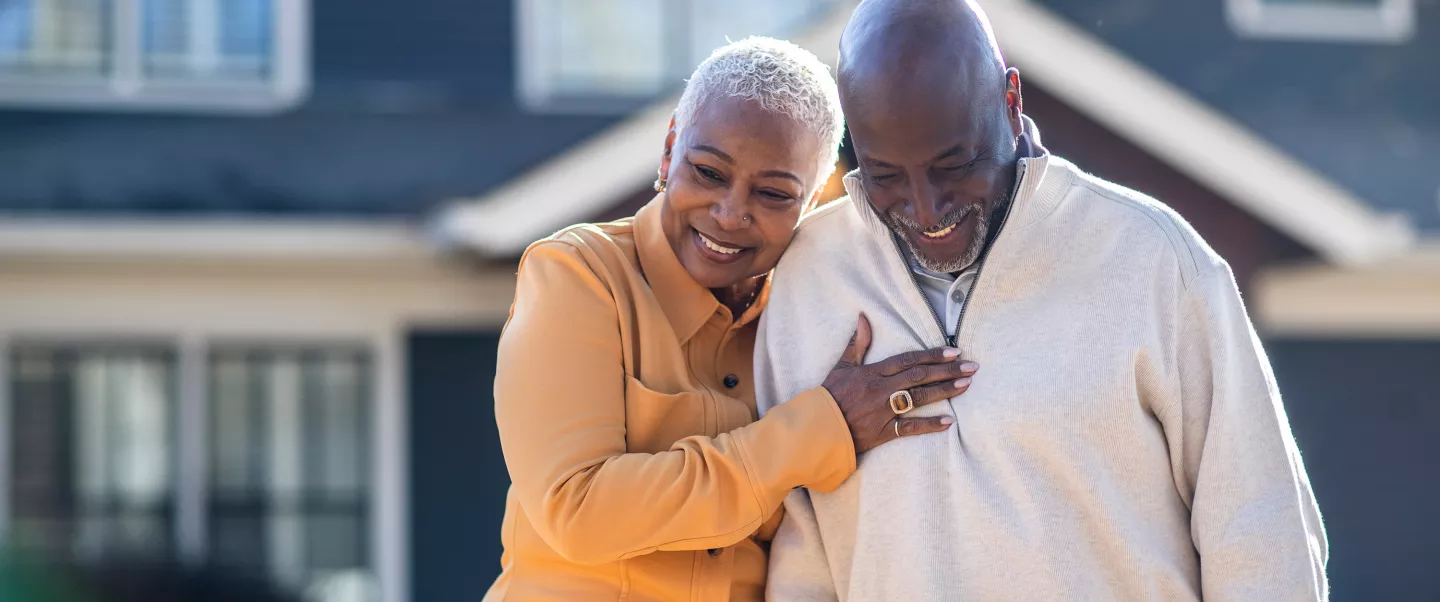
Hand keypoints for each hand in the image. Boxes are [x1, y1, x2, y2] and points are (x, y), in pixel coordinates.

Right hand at [821, 314, 976, 453]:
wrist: (816, 428)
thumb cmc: (829, 396)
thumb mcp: (841, 366)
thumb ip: (857, 343)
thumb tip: (863, 317)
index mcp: (872, 372)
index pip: (907, 360)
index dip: (931, 355)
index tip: (953, 351)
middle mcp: (880, 389)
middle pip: (919, 377)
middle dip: (947, 370)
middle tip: (971, 366)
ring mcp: (883, 411)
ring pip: (918, 399)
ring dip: (944, 391)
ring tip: (966, 385)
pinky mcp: (883, 432)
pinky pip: (910, 428)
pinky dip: (930, 425)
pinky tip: (949, 421)